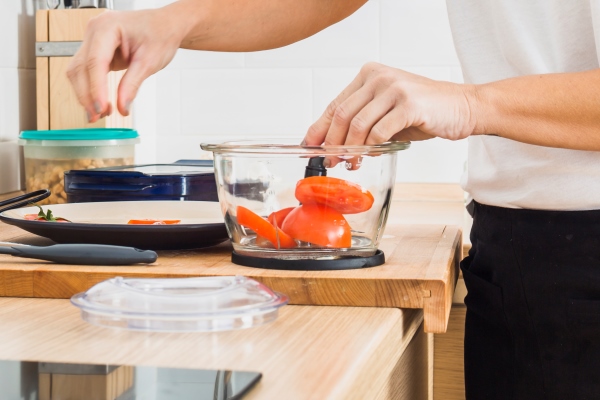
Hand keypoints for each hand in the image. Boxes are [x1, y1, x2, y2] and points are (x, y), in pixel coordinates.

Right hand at [67, 9, 185, 121]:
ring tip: (99, 113)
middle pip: (81, 67)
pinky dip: (90, 88)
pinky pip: (86, 70)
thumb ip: (132, 84)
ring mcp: (93, 39)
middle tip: (97, 116)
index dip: (95, 88)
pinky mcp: (95, 49)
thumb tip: (122, 106)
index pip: (95, 61)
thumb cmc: (160, 34)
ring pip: (78, 70)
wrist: (165, 26)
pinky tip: (98, 103)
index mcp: (107, 26)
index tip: (101, 108)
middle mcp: (95, 30)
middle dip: (87, 94)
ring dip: (85, 94)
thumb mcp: (149, 61)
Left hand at [304, 62, 476, 146]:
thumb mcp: (388, 111)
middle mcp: (378, 77)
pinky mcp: (408, 104)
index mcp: (370, 75)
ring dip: (350, 148)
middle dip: (331, 142)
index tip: (309, 146)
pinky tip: (370, 156)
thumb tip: (334, 145)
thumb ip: (363, 122)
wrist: (463, 107)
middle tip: (329, 160)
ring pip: (357, 124)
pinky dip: (371, 148)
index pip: (335, 104)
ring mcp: (393, 88)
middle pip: (342, 114)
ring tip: (350, 162)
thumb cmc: (425, 111)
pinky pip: (379, 131)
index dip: (319, 128)